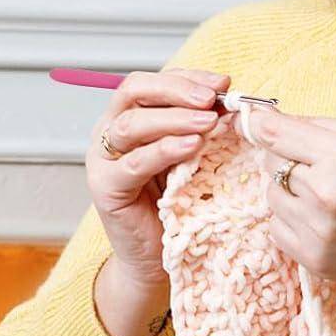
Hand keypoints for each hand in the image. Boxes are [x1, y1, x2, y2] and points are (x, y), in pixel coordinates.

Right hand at [86, 66, 232, 282]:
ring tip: (208, 123)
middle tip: (212, 98)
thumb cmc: (179, 203)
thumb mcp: (193, 156)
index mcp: (131, 117)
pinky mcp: (106, 188)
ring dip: (174, 118)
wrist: (160, 256)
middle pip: (134, 92)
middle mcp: (111, 132)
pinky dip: (163, 151)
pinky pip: (134, 163)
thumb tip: (231, 102)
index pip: (153, 83)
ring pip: (131, 124)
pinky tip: (191, 147)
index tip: (223, 84)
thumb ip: (202, 128)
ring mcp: (103, 159)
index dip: (187, 78)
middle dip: (177, 90)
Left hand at [244, 107, 335, 298]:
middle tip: (315, 163)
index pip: (275, 132)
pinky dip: (292, 219)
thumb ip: (323, 125)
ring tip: (325, 193)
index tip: (254, 121)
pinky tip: (323, 218)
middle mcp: (324, 194)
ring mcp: (316, 231)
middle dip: (285, 156)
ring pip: (271, 196)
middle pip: (270, 162)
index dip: (260, 123)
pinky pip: (277, 228)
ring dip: (288, 189)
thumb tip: (273, 121)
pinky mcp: (313, 260)